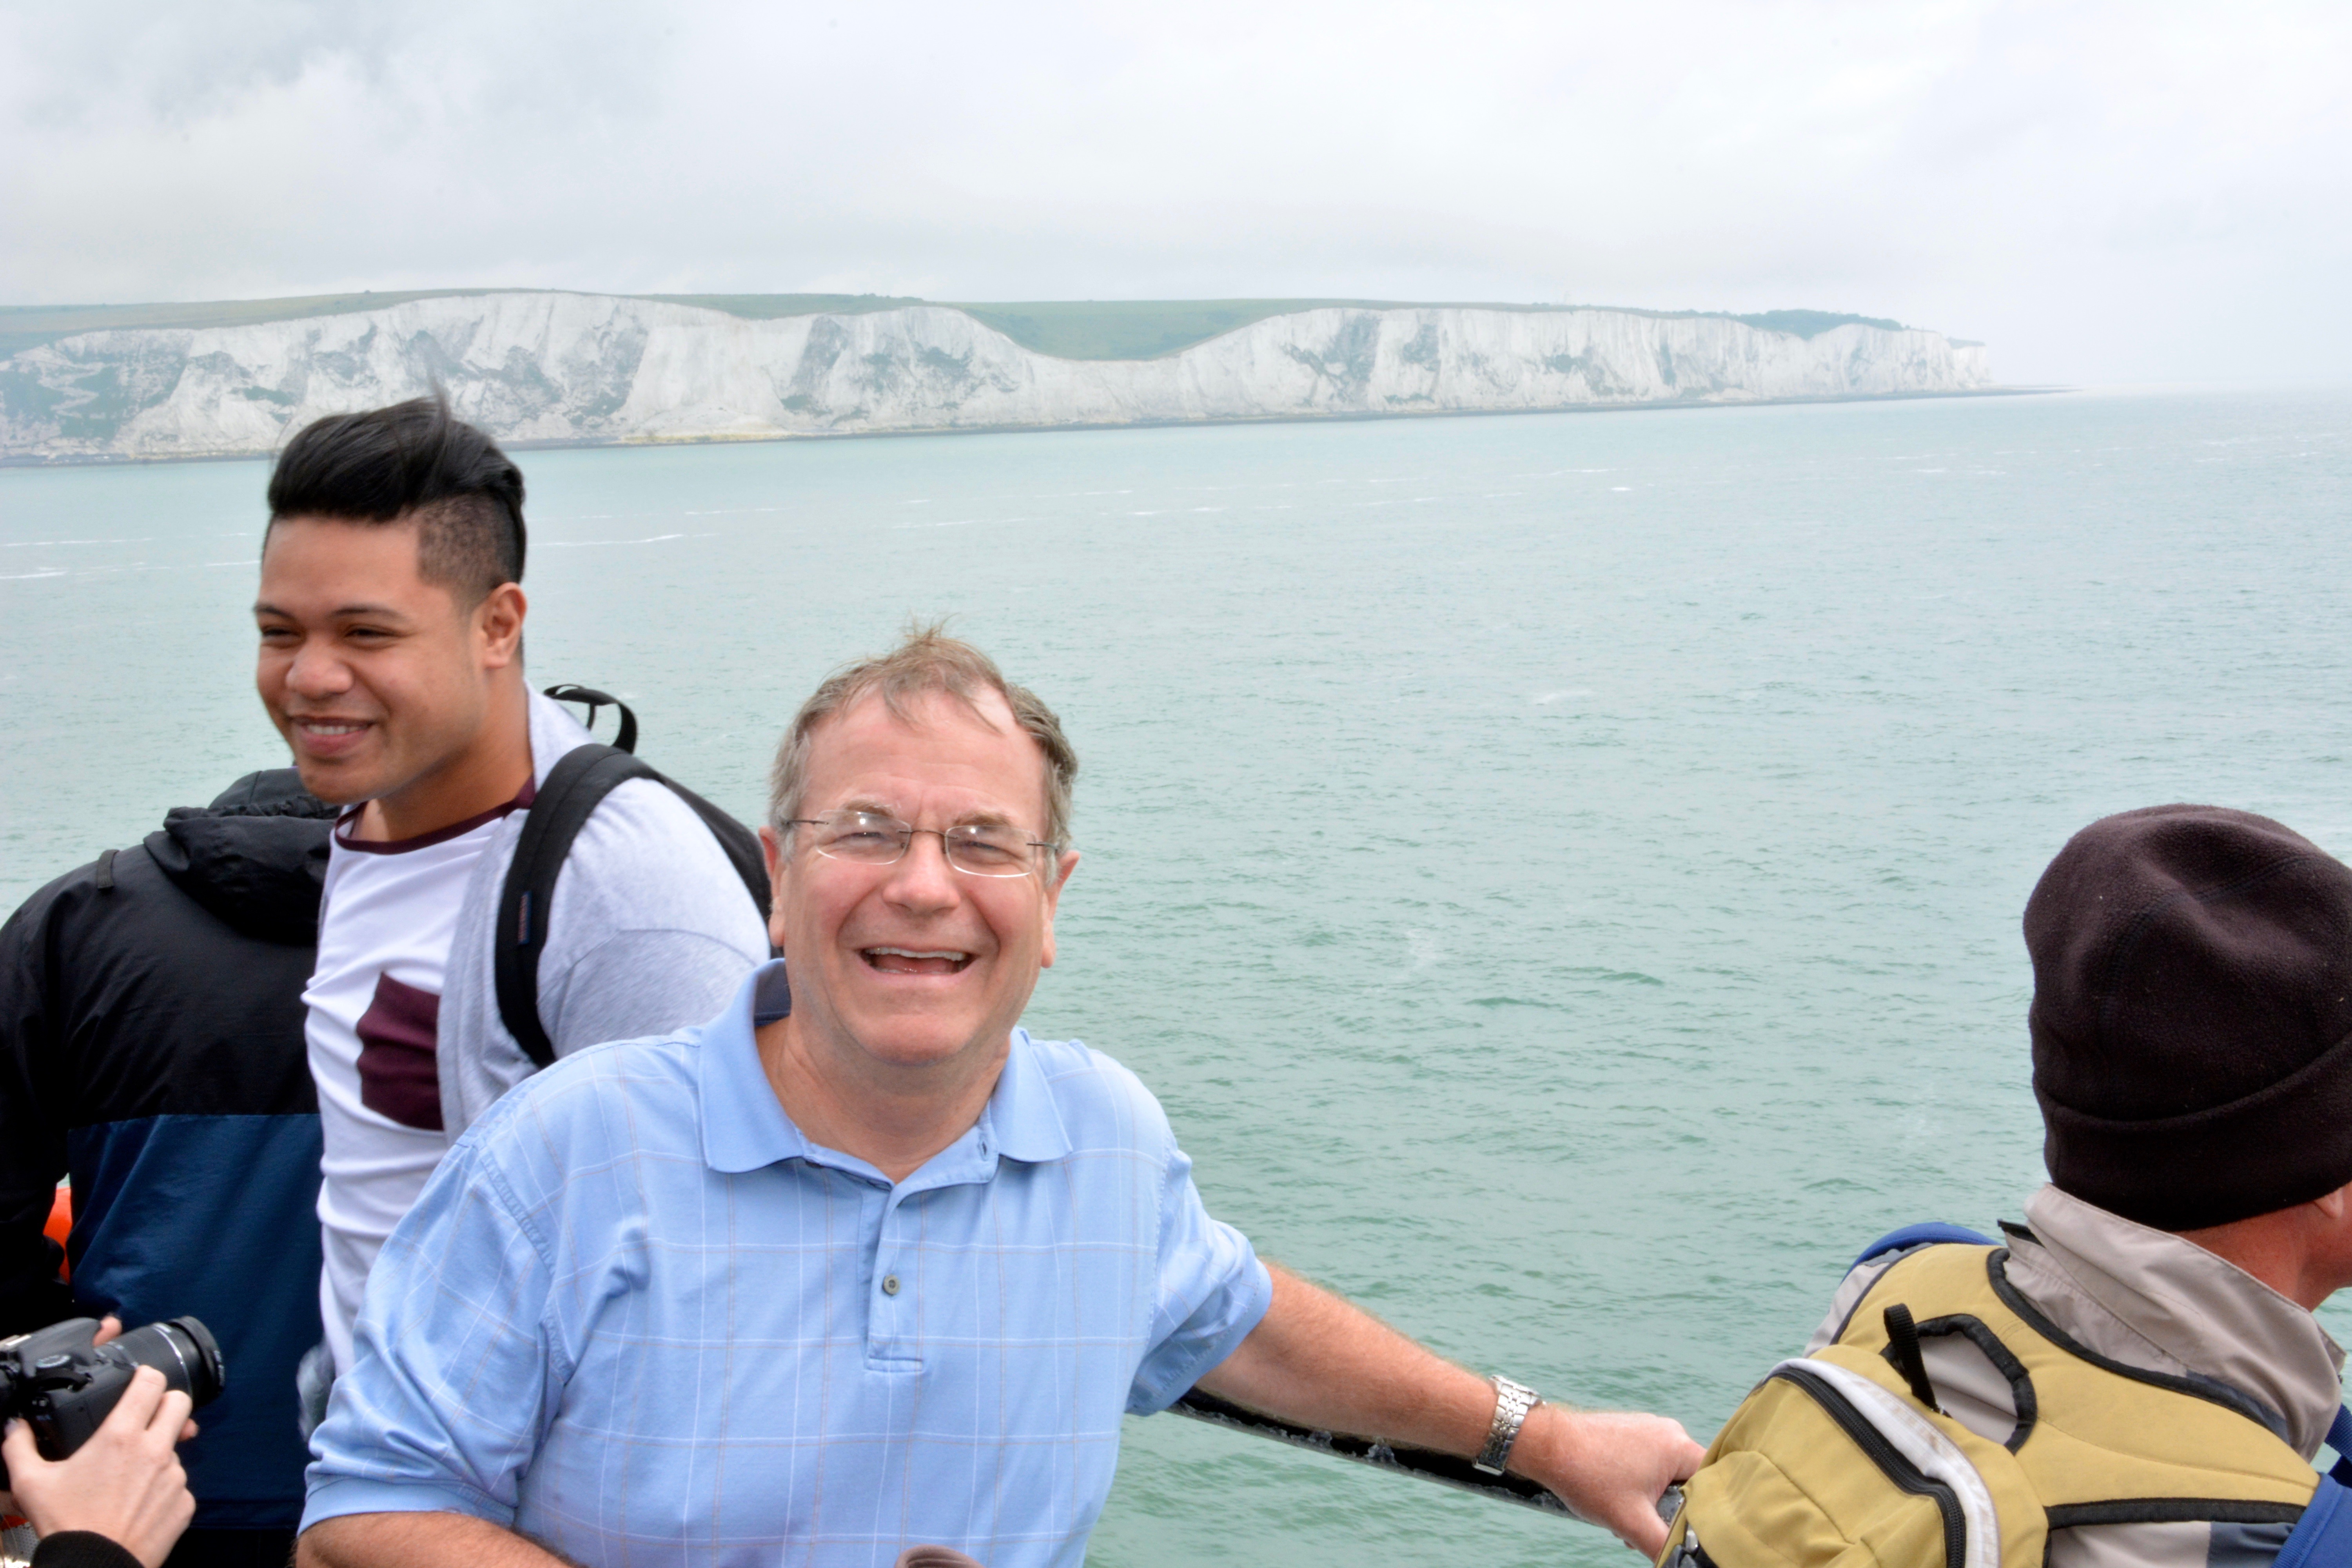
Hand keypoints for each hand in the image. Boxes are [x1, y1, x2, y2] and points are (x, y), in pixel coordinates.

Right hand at [2, 1366, 196, 1567]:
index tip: (139, 1380)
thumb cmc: (64, 1524)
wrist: (92, 1567)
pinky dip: (162, 1488)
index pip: (152, 1382)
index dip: (146, 1376)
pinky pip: (179, 1485)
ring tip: (128, 1477)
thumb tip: (14, 1426)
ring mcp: (175, 1477)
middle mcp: (156, 1450)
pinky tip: (138, 1503)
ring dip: (158, 1454)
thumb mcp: (30, 1482)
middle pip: (180, 1403)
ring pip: (176, 1449)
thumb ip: (20, 1447)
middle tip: (146, 1416)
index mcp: (121, 1436)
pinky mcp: (185, 1502)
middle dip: (166, 1403)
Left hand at [1519, 1405, 1705, 1557]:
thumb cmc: (1587, 1476)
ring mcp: (1647, 1429)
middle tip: (1644, 1527)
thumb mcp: (1632, 1521)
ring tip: (1624, 1517)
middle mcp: (1667, 1431)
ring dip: (1649, 1504)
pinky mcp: (1628, 1433)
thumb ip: (1665, 1544)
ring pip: (1663, 1478)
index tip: (1681, 1528)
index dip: (1701, 1512)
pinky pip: (1647, 1466)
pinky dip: (1637, 1489)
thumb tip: (1682, 1561)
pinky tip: (1616, 1502)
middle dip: (1667, 1511)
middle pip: (1686, 1483)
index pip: (1711, 1485)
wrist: (1545, 1446)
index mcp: (1677, 1445)